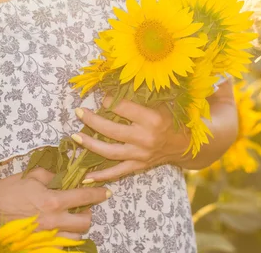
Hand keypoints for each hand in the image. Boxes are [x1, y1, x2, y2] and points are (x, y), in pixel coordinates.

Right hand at [0, 168, 110, 239]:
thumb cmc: (5, 191)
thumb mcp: (29, 176)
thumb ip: (50, 175)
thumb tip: (64, 174)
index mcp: (52, 201)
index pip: (84, 198)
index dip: (98, 194)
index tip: (106, 192)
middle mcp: (52, 222)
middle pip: (84, 223)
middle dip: (87, 214)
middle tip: (83, 208)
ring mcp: (45, 238)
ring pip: (74, 238)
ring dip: (76, 228)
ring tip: (70, 219)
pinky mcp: (37, 247)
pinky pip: (58, 246)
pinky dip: (62, 239)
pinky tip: (57, 231)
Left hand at [71, 96, 191, 182]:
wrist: (185, 144)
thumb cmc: (171, 119)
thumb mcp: (161, 103)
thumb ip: (139, 96)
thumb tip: (113, 85)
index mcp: (153, 119)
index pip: (123, 108)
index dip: (109, 100)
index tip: (102, 96)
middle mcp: (146, 138)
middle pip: (112, 130)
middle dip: (92, 121)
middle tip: (79, 112)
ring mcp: (141, 155)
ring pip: (110, 152)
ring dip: (90, 145)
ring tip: (75, 137)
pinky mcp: (139, 166)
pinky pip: (117, 172)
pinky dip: (101, 176)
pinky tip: (86, 176)